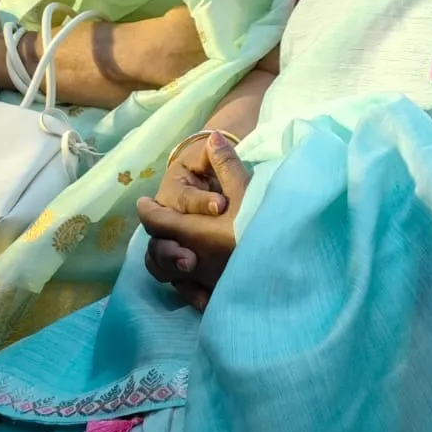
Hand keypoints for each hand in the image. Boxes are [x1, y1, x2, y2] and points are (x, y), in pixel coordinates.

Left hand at [137, 133, 250, 311]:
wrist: (287, 263)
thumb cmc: (263, 223)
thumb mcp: (248, 189)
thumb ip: (226, 164)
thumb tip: (213, 136)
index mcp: (193, 233)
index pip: (157, 222)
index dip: (148, 211)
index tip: (144, 203)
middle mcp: (191, 260)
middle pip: (157, 253)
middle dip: (154, 238)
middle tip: (157, 227)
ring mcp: (203, 281)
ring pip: (169, 276)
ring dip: (165, 262)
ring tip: (171, 249)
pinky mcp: (216, 294)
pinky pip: (188, 292)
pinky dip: (183, 283)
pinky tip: (191, 277)